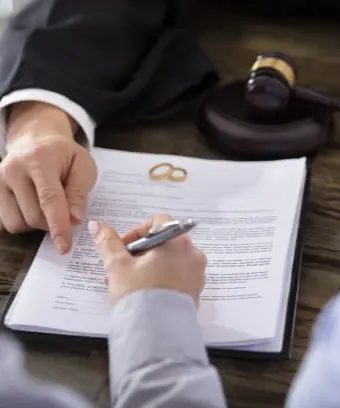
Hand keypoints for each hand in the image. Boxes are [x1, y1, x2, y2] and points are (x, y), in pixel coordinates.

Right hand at [0, 102, 96, 253]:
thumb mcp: (83, 166)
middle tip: (64, 209)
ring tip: (45, 204)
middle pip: (34, 217)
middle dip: (53, 223)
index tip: (64, 247)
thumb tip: (74, 220)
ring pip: (17, 223)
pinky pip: (4, 222)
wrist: (37, 141)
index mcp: (40, 159)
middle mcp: (14, 169)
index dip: (58, 226)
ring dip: (36, 223)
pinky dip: (22, 221)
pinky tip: (31, 206)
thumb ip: (80, 193)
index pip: (50, 200)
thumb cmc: (65, 156)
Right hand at [89, 215, 206, 305]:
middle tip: (123, 269)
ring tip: (130, 283)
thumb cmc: (139, 293)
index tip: (124, 249)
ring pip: (170, 259)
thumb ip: (107, 242)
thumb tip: (96, 224)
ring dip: (149, 265)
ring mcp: (197, 272)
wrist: (158, 334)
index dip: (137, 232)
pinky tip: (146, 292)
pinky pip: (178, 275)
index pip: (157, 222)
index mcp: (177, 241)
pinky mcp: (196, 290)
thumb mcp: (118, 266)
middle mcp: (193, 253)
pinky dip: (163, 277)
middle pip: (164, 242)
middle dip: (140, 252)